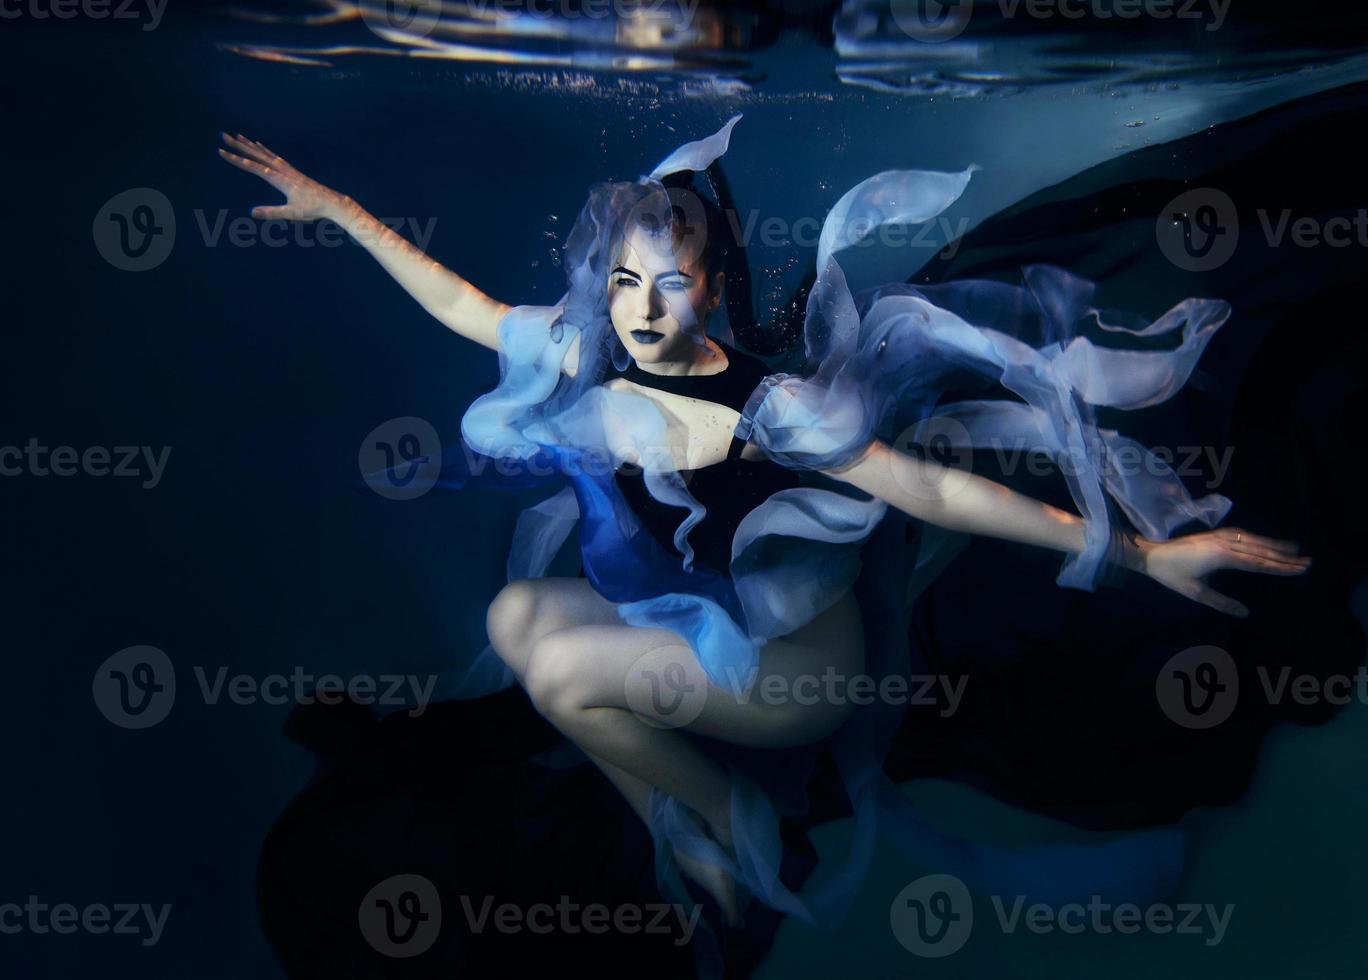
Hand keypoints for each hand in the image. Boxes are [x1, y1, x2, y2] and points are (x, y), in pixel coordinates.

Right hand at [217, 132, 346, 221]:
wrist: (332, 203)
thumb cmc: (313, 209)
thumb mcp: (291, 213)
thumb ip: (272, 212)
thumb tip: (252, 212)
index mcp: (279, 179)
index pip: (252, 166)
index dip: (236, 159)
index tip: (221, 151)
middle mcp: (282, 170)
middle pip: (256, 155)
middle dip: (238, 146)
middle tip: (223, 135)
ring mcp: (288, 170)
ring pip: (265, 154)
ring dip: (250, 145)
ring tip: (238, 136)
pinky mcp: (293, 172)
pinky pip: (274, 157)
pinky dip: (265, 150)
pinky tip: (261, 146)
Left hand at [1134, 527, 1310, 616]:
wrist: (1150, 553)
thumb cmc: (1171, 574)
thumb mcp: (1195, 593)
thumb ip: (1221, 603)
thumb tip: (1245, 613)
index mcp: (1222, 557)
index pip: (1258, 563)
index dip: (1280, 567)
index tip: (1300, 569)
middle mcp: (1224, 543)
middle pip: (1260, 550)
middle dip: (1284, 556)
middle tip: (1307, 562)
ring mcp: (1219, 536)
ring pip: (1253, 540)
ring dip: (1274, 545)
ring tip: (1295, 550)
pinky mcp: (1214, 534)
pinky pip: (1242, 535)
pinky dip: (1259, 539)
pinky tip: (1267, 543)